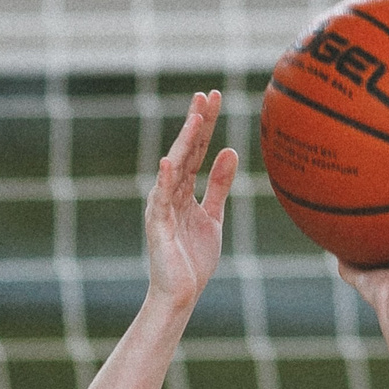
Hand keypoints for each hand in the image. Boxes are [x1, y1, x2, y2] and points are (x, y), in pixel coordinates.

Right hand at [145, 92, 237, 307]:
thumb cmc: (194, 257)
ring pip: (174, 168)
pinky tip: (169, 161)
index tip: (214, 96)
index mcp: (184, 189)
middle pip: (185, 151)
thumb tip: (229, 151)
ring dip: (184, 144)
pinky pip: (162, 199)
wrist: (181, 293)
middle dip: (195, 123)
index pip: (196, 149)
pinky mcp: (159, 224)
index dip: (205, 123)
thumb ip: (219, 185)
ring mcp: (162, 206)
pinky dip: (164, 179)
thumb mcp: (213, 216)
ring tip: (195, 120)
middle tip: (206, 95)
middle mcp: (170, 191)